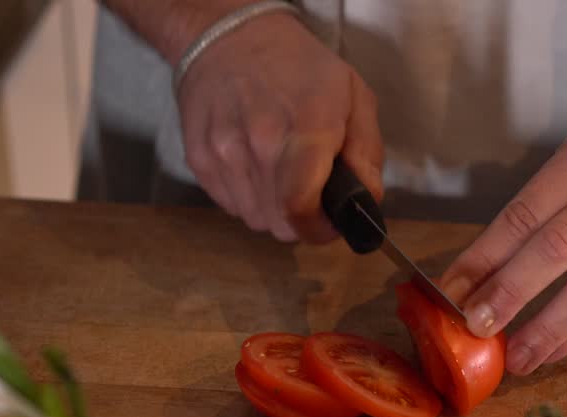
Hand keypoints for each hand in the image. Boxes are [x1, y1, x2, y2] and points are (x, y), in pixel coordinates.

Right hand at [174, 8, 382, 242]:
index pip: (302, 208)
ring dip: (273, 209)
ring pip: (255, 219)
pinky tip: (255, 164)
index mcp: (306, 128)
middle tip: (310, 194)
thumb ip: (367, 153)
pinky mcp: (200, 160)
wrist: (229, 36)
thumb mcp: (353, 95)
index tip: (330, 222)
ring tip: (280, 172)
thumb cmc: (299, 65)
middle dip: (301, 220)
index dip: (320, 229)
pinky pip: (230, 205)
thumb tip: (366, 201)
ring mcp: (224, 154)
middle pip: (280, 224)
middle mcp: (259, 145)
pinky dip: (248, 197)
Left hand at [440, 126, 566, 375]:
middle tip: (476, 329)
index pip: (525, 214)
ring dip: (546, 329)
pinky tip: (549, 352)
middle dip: (510, 293)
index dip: (484, 258)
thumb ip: (527, 223)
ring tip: (515, 359)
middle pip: (558, 249)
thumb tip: (469, 285)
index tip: (452, 294)